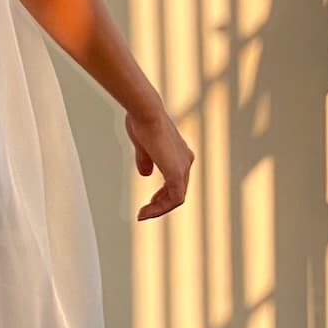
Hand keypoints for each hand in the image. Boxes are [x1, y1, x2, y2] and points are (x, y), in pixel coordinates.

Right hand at [126, 103, 193, 220]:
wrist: (146, 112)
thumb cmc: (142, 121)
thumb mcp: (143, 146)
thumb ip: (146, 160)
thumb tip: (145, 174)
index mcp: (179, 153)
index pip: (175, 181)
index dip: (162, 195)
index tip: (149, 203)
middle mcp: (185, 160)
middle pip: (177, 191)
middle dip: (161, 204)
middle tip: (145, 212)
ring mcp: (183, 166)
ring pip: (176, 198)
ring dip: (159, 209)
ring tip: (144, 214)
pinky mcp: (176, 173)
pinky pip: (174, 199)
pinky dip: (160, 208)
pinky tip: (146, 211)